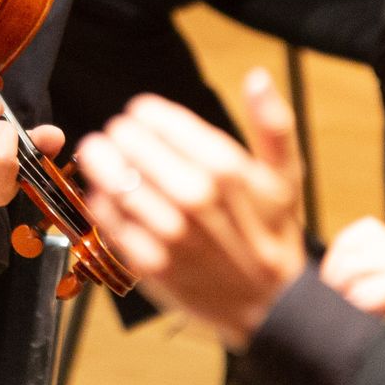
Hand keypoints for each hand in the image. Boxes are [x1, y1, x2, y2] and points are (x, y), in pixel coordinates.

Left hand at [71, 72, 307, 348]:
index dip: (147, 113)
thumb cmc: (273, 235)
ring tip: (98, 153)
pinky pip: (112, 223)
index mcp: (229, 171)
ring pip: (117, 183)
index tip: (140, 112)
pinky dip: (100, 204)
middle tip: (116, 132)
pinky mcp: (152, 264)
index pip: (167, 123)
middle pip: (135, 148)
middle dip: (120, 134)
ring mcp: (172, 234)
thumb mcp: (286, 178)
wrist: (269, 306)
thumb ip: (272, 125)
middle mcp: (198, 200)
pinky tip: (102, 193)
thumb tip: (258, 77)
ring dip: (100, 162)